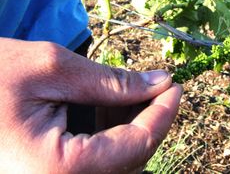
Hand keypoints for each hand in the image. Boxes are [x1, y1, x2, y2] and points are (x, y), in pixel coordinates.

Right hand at [0, 38, 181, 172]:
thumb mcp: (50, 69)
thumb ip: (111, 81)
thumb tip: (158, 82)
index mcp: (58, 172)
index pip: (137, 146)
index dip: (163, 113)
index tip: (175, 85)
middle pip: (129, 158)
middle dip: (149, 119)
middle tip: (156, 84)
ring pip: (114, 161)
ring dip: (130, 125)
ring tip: (131, 90)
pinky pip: (93, 161)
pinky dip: (108, 133)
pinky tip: (109, 104)